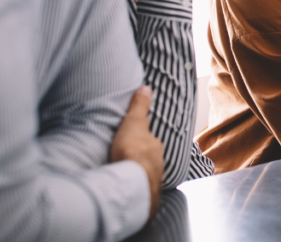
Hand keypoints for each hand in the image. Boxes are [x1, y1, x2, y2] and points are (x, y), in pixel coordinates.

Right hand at [110, 86, 163, 221]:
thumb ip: (139, 107)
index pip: (149, 141)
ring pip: (144, 173)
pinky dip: (132, 185)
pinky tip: (124, 186)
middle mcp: (158, 162)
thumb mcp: (133, 123)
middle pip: (148, 158)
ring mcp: (152, 179)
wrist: (133, 181)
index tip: (132, 143)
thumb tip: (146, 88)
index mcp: (155, 146)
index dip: (141, 140)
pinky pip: (138, 186)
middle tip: (124, 158)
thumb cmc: (132, 150)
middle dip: (139, 158)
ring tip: (123, 173)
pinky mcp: (144, 194)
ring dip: (135, 172)